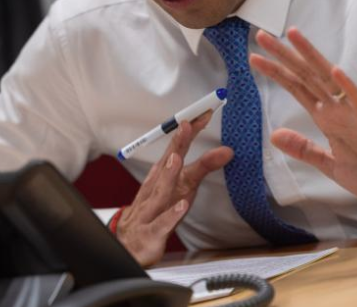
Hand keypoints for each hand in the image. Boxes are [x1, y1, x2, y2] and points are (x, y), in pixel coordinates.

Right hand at [115, 111, 232, 266]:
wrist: (129, 244)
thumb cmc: (157, 210)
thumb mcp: (181, 186)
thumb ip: (203, 167)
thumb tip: (227, 151)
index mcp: (164, 176)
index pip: (176, 148)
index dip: (189, 131)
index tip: (203, 113)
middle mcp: (158, 188)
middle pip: (167, 163)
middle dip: (177, 144)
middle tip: (187, 124)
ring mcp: (153, 209)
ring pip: (160, 191)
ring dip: (168, 174)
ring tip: (177, 158)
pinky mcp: (153, 233)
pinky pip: (162, 224)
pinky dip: (171, 215)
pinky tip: (182, 205)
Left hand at [249, 27, 356, 205]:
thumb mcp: (330, 165)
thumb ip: (304, 149)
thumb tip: (274, 135)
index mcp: (329, 118)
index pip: (298, 89)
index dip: (277, 73)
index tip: (255, 57)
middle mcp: (340, 109)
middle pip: (308, 76)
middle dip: (285, 56)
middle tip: (262, 36)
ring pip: (330, 79)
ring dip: (311, 58)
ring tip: (293, 37)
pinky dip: (348, 87)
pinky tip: (335, 71)